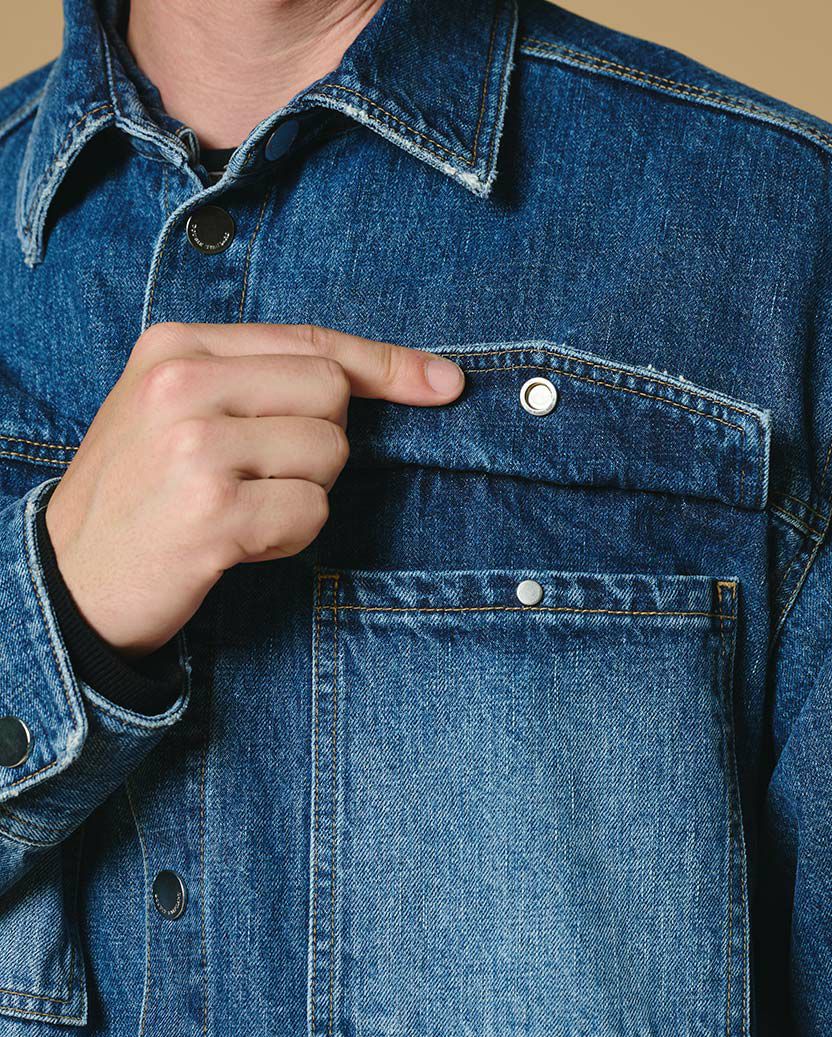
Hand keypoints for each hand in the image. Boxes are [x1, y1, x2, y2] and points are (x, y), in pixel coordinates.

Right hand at [43, 321, 463, 658]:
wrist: (67, 580)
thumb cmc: (137, 494)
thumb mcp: (173, 409)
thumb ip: (257, 381)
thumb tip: (378, 379)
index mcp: (175, 345)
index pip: (311, 342)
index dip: (387, 365)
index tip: (444, 383)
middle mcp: (183, 383)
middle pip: (332, 394)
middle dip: (321, 444)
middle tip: (259, 476)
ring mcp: (196, 446)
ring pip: (330, 455)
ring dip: (302, 495)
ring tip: (237, 511)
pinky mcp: (213, 512)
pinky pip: (312, 514)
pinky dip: (289, 537)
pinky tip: (236, 544)